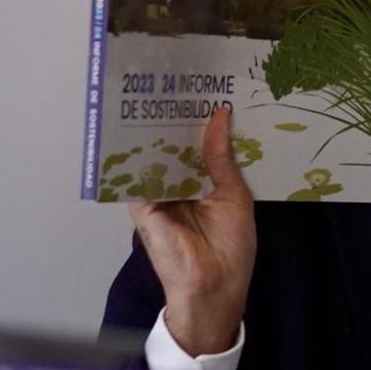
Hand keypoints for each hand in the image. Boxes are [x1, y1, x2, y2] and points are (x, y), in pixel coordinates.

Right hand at [127, 106, 255, 356]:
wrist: (214, 287)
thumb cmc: (231, 248)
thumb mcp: (234, 195)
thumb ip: (221, 158)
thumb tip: (221, 116)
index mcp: (203, 183)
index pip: (196, 145)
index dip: (199, 121)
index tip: (204, 90)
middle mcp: (177, 186)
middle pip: (172, 147)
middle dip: (176, 119)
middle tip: (178, 81)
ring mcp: (157, 195)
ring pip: (154, 156)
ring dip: (156, 130)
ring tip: (160, 92)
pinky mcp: (142, 206)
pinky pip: (136, 175)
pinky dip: (139, 153)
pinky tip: (143, 125)